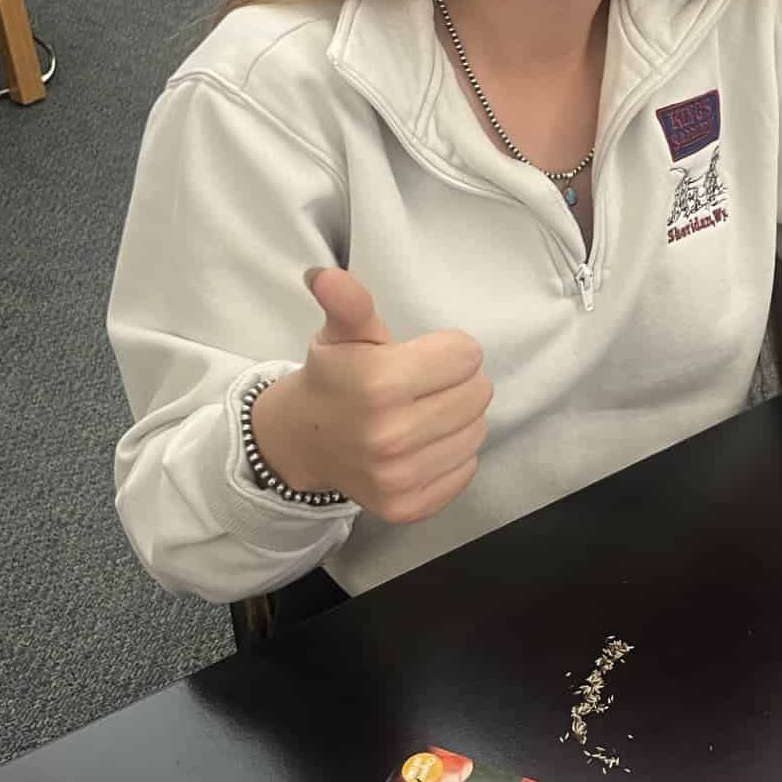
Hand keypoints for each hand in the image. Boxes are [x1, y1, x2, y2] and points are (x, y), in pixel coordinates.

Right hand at [253, 268, 491, 525]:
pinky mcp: (406, 506)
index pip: (468, 355)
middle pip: (478, 393)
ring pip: (477, 432)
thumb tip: (324, 275)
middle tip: (423, 385)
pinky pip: (466, 471)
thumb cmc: (335, 376)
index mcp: (380, 383)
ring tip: (423, 413)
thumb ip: (347, 301)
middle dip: (457, 382)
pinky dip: (452, 456)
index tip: (421, 356)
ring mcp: (399, 476)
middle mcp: (391, 434)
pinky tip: (423, 445)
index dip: (448, 349)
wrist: (302, 440)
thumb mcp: (342, 332)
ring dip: (458, 419)